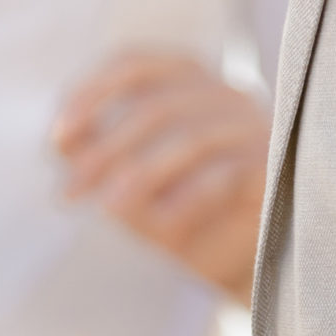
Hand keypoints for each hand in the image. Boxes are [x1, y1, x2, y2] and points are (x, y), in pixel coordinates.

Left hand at [54, 50, 270, 302]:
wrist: (248, 268)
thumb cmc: (188, 218)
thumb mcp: (134, 187)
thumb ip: (102, 157)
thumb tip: (62, 140)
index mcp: (189, 86)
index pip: (136, 66)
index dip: (92, 94)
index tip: (58, 136)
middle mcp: (225, 96)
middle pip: (157, 106)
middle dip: (105, 150)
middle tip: (72, 192)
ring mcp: (256, 130)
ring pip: (192, 139)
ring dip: (142, 174)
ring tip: (109, 210)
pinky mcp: (277, 168)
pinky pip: (230, 174)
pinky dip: (190, 198)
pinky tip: (164, 226)